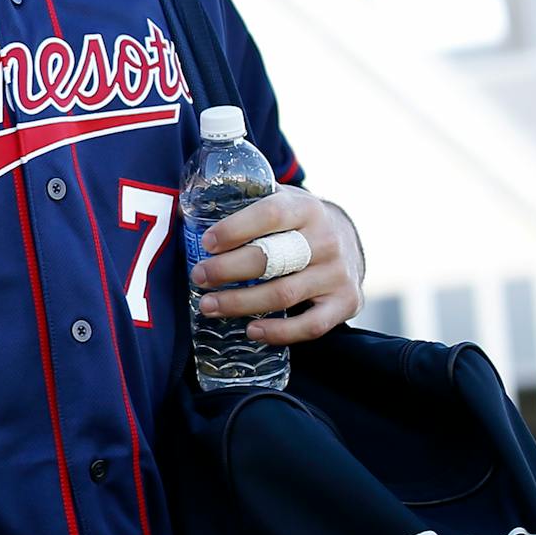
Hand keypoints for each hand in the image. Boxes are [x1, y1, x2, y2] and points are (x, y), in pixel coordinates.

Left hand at [187, 184, 364, 344]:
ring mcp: (338, 274)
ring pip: (284, 294)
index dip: (235, 229)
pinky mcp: (346, 303)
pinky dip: (279, 332)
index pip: (270, 214)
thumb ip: (246, 204)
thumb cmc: (297, 224)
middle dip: (228, 270)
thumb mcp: (280, 202)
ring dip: (241, 304)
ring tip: (208, 306)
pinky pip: (311, 326)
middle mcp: (327, 240)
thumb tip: (186, 213)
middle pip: (272, 258)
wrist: (349, 242)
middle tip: (199, 276)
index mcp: (306, 209)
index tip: (206, 243)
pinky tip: (251, 331)